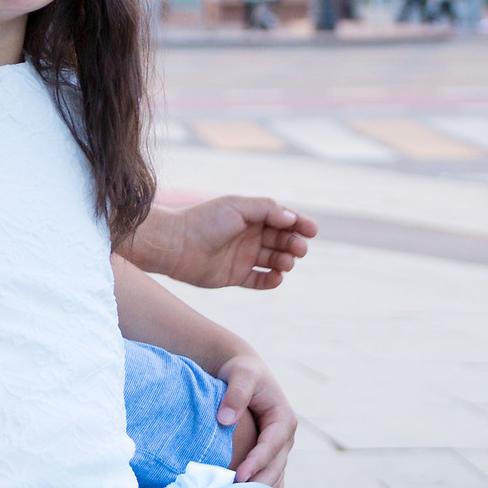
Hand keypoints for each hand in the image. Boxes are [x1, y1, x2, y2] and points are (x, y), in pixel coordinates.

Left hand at [137, 197, 318, 291]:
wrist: (175, 245)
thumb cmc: (204, 221)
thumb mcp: (237, 207)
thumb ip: (266, 209)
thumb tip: (291, 217)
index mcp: (251, 216)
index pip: (283, 219)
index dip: (299, 224)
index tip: (313, 230)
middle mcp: (250, 236)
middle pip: (282, 240)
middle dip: (294, 244)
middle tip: (298, 249)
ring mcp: (243, 257)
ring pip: (274, 260)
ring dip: (285, 261)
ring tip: (285, 262)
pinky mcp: (235, 276)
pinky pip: (260, 280)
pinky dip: (271, 280)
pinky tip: (277, 277)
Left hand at [217, 351, 297, 487]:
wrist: (242, 373)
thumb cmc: (241, 371)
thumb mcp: (241, 375)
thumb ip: (235, 394)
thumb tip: (226, 420)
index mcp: (284, 419)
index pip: (271, 447)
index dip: (256, 463)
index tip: (238, 476)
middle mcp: (285, 438)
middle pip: (275, 468)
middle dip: (257, 485)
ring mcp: (279, 450)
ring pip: (273, 478)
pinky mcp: (269, 457)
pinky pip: (268, 479)